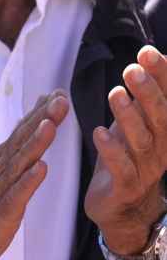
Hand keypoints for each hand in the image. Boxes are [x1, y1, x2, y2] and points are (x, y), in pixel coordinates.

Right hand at [0, 91, 68, 259]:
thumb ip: (15, 152)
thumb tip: (30, 124)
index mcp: (1, 165)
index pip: (21, 134)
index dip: (39, 113)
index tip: (57, 92)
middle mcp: (0, 173)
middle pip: (22, 142)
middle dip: (41, 119)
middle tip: (59, 99)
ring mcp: (0, 193)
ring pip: (19, 164)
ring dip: (35, 144)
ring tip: (50, 125)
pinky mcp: (1, 214)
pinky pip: (16, 197)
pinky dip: (28, 182)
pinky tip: (41, 169)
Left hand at [86, 46, 166, 252]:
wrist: (121, 208)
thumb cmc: (126, 157)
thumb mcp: (135, 123)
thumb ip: (142, 96)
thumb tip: (148, 56)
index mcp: (166, 130)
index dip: (163, 76)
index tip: (148, 51)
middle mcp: (162, 147)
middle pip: (160, 117)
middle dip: (148, 92)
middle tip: (131, 69)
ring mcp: (146, 169)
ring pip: (142, 141)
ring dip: (128, 116)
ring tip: (115, 94)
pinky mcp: (126, 187)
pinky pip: (122, 168)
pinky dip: (112, 150)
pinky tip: (99, 132)